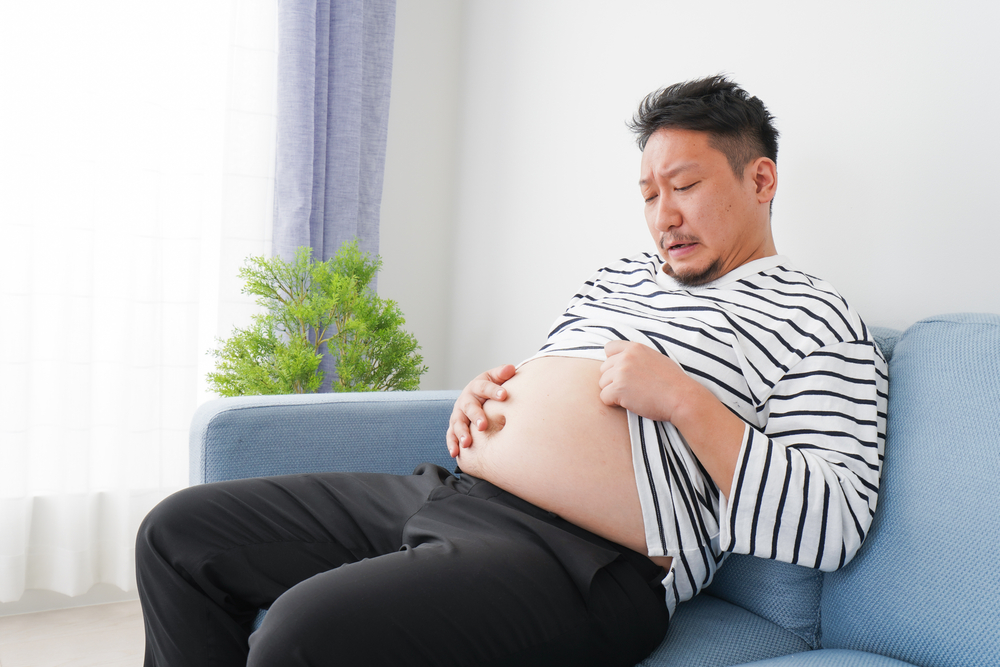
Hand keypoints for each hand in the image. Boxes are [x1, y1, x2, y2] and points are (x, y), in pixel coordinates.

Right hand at [446, 364, 515, 456]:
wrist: (476, 396)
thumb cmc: (490, 389)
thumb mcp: (495, 378)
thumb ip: (502, 374)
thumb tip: (511, 368)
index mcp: (476, 387)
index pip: (484, 387)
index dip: (493, 391)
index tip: (504, 395)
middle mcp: (465, 400)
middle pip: (469, 407)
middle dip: (475, 416)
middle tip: (483, 425)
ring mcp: (458, 414)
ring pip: (458, 423)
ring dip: (461, 433)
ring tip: (467, 442)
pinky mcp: (454, 426)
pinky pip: (451, 435)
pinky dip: (452, 444)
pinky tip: (455, 453)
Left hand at [600, 340, 745, 495]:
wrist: (681, 398)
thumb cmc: (672, 382)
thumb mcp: (656, 359)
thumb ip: (638, 357)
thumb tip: (621, 361)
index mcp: (635, 348)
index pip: (609, 348)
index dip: (613, 362)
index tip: (624, 373)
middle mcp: (625, 357)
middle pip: (603, 369)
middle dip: (613, 380)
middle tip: (633, 389)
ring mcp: (620, 372)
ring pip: (602, 384)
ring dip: (614, 392)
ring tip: (633, 396)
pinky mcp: (618, 389)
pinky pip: (604, 398)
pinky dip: (613, 404)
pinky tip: (629, 403)